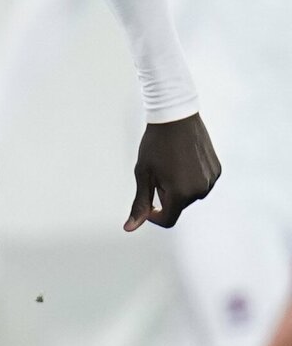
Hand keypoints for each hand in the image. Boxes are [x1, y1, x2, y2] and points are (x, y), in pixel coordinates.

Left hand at [124, 112, 220, 230]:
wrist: (175, 117)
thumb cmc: (154, 145)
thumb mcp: (143, 175)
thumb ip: (139, 203)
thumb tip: (129, 228)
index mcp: (181, 193)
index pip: (167, 219)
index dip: (153, 215)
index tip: (146, 202)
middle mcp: (200, 190)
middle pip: (178, 205)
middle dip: (165, 194)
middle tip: (157, 171)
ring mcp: (211, 180)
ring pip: (190, 194)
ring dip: (179, 187)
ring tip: (170, 163)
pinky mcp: (217, 170)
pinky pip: (202, 182)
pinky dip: (191, 178)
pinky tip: (183, 159)